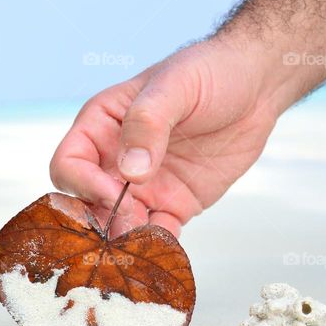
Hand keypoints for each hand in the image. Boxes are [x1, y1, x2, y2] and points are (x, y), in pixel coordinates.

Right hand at [49, 38, 280, 236]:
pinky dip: (156, 249)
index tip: (115, 193)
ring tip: (143, 249)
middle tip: (130, 225)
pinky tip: (166, 253)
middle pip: (86, 203)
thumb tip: (131, 171)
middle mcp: (114, 160)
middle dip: (100, 221)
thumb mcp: (176, 86)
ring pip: (117, 226)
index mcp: (101, 126)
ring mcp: (143, 187)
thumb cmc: (210, 72)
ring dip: (125, 241)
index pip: (69, 164)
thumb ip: (148, 124)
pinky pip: (155, 235)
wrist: (256, 87)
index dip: (84, 184)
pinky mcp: (173, 205)